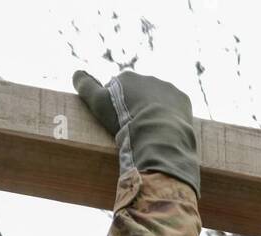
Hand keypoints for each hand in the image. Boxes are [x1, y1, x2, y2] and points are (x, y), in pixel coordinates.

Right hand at [73, 69, 199, 195]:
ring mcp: (167, 88)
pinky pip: (176, 109)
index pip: (117, 92)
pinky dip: (171, 118)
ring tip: (152, 133)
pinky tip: (166, 131)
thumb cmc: (124, 122)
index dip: (116, 110)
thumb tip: (76, 73)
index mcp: (127, 78)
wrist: (158, 136)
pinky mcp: (184, 100)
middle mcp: (148, 77)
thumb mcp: (98, 104)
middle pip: (139, 95)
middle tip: (135, 131)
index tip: (117, 126)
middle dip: (136, 109)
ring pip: (158, 101)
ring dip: (154, 113)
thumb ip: (85, 86)